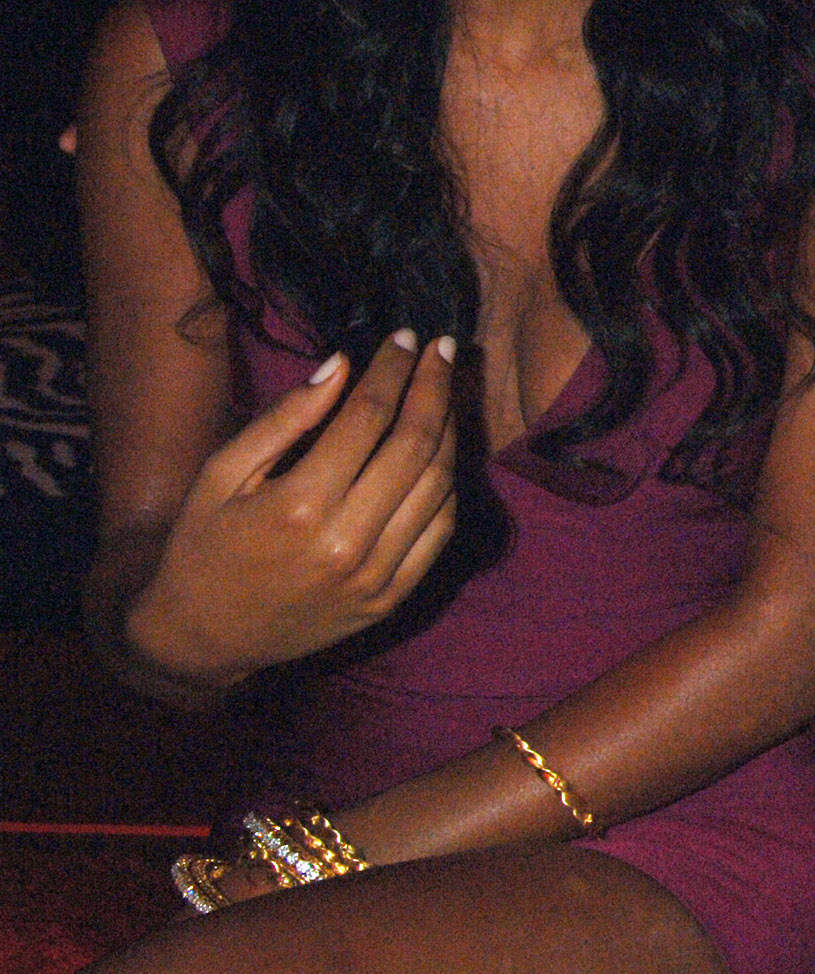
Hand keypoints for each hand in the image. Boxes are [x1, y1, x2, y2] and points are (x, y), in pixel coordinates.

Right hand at [125, 331, 461, 690]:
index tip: (404, 337)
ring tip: (443, 392)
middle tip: (442, 350)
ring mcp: (376, 575)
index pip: (369, 416)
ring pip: (439, 485)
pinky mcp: (391, 599)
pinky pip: (440, 530)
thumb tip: (343, 364)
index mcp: (300, 504)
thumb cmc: (205, 544)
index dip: (392, 369)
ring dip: (449, 430)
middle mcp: (347, 541)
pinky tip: (438, 453)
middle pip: (415, 445)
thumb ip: (285, 419)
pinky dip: (447, 485)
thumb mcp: (222, 474)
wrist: (205, 636)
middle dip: (434, 387)